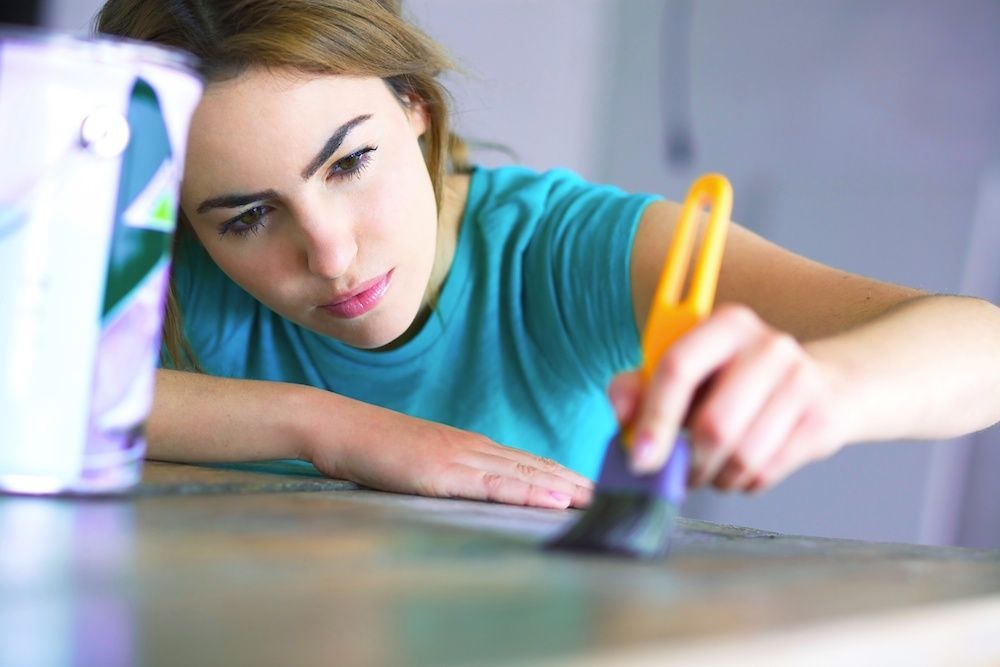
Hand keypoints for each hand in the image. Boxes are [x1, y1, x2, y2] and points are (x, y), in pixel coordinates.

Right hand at [307, 404, 593, 508]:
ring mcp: (461, 458)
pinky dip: (529, 494)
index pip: (528, 464)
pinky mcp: (443, 472)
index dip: (564, 476)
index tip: (594, 488)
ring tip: (599, 500)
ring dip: (566, 489)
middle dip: (577, 484)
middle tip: (615, 495)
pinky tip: (555, 501)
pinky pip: (495, 486)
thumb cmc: (374, 447)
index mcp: (471, 446)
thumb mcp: (422, 461)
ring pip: (526, 476)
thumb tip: (476, 486)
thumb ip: (452, 472)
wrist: (339, 426)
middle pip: (537, 469)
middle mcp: (474, 448)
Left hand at [608, 304, 852, 491]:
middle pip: (714, 425)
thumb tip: (621, 415)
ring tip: (712, 470)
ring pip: (742, 456)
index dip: (654, 420)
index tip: (640, 459)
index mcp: (725, 324)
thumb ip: (639, 387)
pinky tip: (742, 469)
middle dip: (689, 463)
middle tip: (679, 475)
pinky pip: (767, 471)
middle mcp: (768, 345)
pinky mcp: (821, 420)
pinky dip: (744, 482)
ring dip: (717, 477)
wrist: (824, 386)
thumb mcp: (684, 372)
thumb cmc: (733, 381)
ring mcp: (801, 381)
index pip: (678, 369)